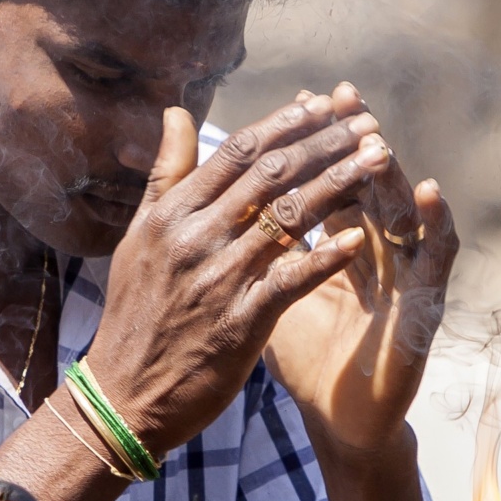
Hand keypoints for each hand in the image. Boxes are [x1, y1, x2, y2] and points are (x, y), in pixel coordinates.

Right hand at [82, 94, 390, 452]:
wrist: (122, 396)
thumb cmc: (135, 315)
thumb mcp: (139, 237)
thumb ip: (165, 174)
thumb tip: (178, 111)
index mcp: (172, 214)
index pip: (237, 153)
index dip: (285, 124)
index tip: (324, 104)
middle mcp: (195, 238)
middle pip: (271, 175)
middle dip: (325, 143)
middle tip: (368, 122)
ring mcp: (218, 280)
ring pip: (288, 218)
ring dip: (340, 184)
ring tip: (378, 160)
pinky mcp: (240, 323)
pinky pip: (291, 281)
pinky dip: (325, 258)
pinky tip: (358, 238)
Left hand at [261, 85, 457, 457]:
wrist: (341, 422)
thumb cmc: (308, 360)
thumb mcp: (267, 294)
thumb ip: (245, 247)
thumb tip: (209, 207)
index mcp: (336, 244)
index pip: (324, 181)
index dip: (312, 144)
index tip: (300, 102)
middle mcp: (373, 250)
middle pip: (366, 182)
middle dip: (352, 140)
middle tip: (345, 97)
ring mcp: (403, 274)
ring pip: (404, 208)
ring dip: (392, 170)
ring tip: (376, 134)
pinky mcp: (425, 304)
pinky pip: (437, 257)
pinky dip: (437, 222)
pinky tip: (429, 192)